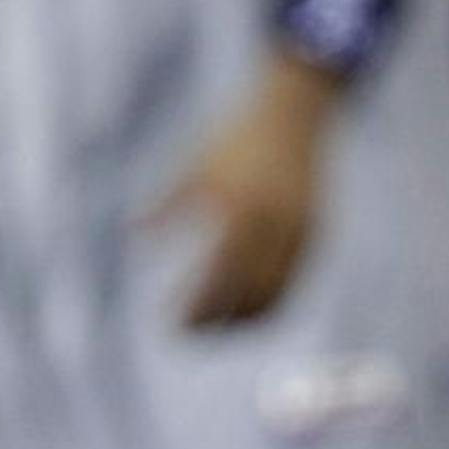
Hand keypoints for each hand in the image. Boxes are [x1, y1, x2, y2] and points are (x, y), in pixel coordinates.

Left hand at [151, 51, 340, 326]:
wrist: (292, 111)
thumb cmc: (234, 136)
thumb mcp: (195, 165)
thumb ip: (167, 203)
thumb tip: (133, 234)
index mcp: (240, 209)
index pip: (217, 278)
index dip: (195, 310)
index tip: (170, 326)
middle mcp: (274, 226)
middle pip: (247, 296)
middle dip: (217, 324)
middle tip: (188, 337)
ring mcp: (300, 231)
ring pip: (275, 295)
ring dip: (244, 321)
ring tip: (213, 329)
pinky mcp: (316, 233)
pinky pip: (293, 282)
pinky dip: (269, 303)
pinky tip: (243, 308)